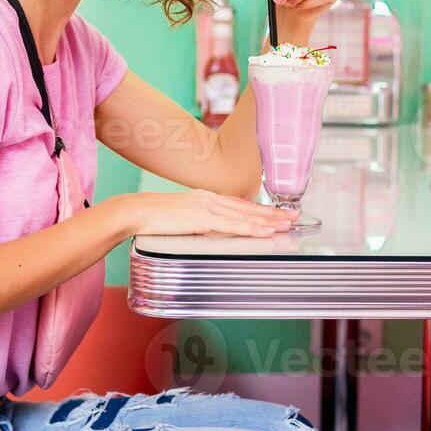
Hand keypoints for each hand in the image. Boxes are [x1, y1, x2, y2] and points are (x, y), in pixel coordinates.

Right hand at [115, 190, 295, 236]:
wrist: (136, 211)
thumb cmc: (155, 218)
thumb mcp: (182, 217)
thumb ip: (200, 222)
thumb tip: (211, 232)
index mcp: (206, 198)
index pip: (240, 204)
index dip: (261, 209)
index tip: (278, 214)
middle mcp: (210, 199)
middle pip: (248, 207)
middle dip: (272, 213)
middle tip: (294, 217)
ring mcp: (206, 207)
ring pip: (245, 215)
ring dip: (268, 221)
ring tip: (287, 225)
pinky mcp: (201, 218)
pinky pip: (232, 224)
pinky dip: (251, 227)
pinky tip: (265, 231)